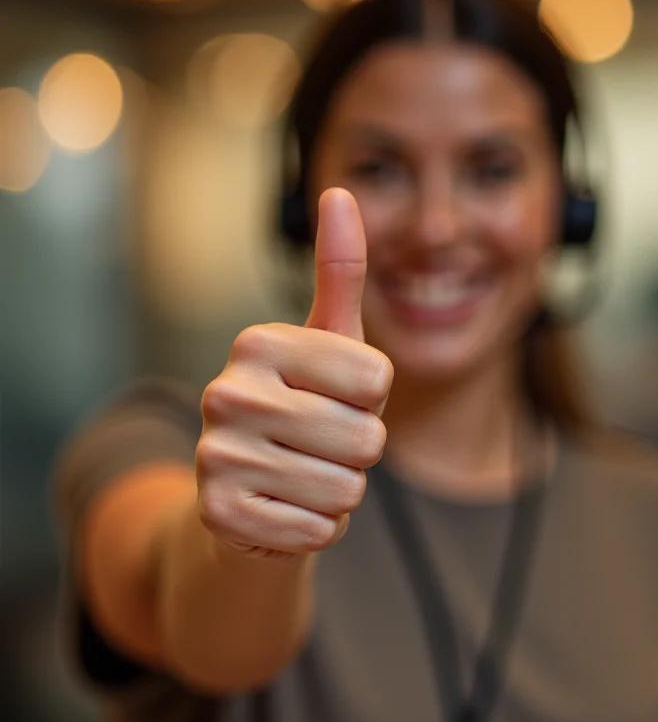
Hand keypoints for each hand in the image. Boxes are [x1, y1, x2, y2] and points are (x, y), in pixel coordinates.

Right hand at [196, 188, 392, 557]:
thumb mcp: (327, 341)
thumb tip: (341, 191)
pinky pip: (320, 531)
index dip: (371, 400)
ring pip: (345, 489)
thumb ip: (340, 270)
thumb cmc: (306, 405)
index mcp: (257, 343)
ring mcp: (216, 458)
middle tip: (318, 443)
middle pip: (367, 439)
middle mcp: (225, 394)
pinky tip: (286, 507)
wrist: (253, 489)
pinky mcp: (218, 517)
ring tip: (302, 473)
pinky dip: (318, 526)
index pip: (377, 380)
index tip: (335, 397)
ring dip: (340, 490)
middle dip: (360, 450)